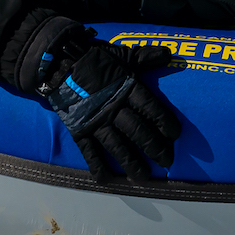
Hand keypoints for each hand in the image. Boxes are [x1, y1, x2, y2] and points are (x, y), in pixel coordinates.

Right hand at [40, 40, 182, 182]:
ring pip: (116, 146)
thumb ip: (145, 57)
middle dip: (153, 148)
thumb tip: (169, 54)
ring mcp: (95, 121)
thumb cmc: (94, 59)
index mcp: (126, 88)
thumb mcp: (122, 54)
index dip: (164, 122)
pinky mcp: (79, 130)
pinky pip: (89, 152)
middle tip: (167, 161)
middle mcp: (112, 107)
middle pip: (137, 131)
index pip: (150, 108)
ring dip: (131, 162)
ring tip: (143, 177)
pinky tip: (107, 179)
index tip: (175, 134)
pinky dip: (97, 166)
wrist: (58, 63)